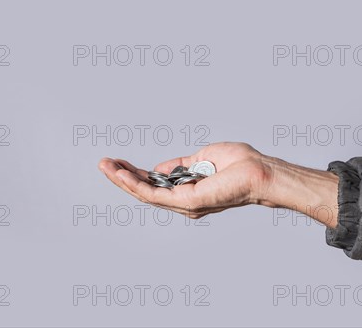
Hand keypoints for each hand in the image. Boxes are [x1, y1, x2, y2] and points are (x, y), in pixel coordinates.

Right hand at [98, 142, 338, 226]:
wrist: (259, 171)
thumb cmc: (239, 163)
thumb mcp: (201, 158)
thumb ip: (179, 165)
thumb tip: (159, 168)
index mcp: (188, 191)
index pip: (155, 184)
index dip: (135, 174)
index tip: (118, 162)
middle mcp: (184, 202)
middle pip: (145, 191)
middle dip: (122, 177)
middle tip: (103, 164)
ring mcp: (184, 204)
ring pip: (145, 194)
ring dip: (122, 180)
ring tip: (105, 166)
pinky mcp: (186, 202)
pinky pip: (154, 194)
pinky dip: (135, 184)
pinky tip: (121, 174)